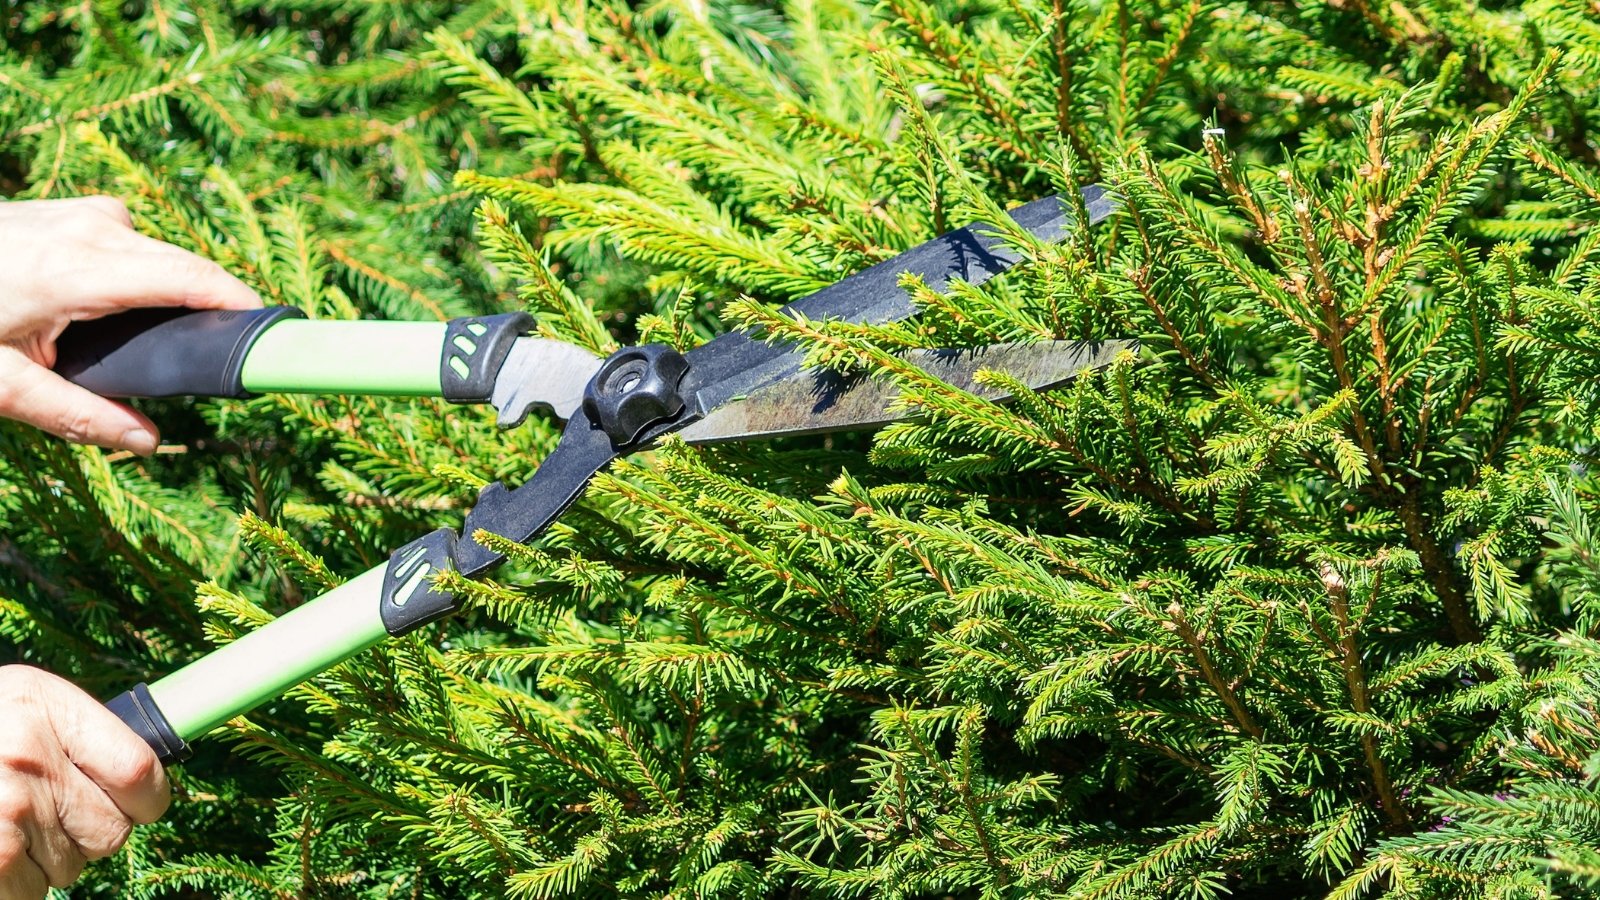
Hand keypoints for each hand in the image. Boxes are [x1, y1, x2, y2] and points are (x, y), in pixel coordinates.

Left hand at [0, 196, 259, 453]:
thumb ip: (76, 415)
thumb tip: (148, 443)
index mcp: (78, 269)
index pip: (188, 277)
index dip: (239, 302)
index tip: (279, 331)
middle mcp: (93, 228)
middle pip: (183, 267)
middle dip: (206, 310)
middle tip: (216, 361)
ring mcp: (84, 213)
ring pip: (159, 256)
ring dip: (164, 295)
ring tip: (136, 344)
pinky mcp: (76, 211)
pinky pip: (133, 245)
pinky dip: (137, 278)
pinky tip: (103, 312)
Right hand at [0, 666, 167, 896]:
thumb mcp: (20, 705)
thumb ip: (81, 735)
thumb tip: (146, 783)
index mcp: (44, 707)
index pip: (140, 771)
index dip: (148, 800)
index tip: (138, 804)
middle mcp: (27, 758)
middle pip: (111, 832)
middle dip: (87, 833)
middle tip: (44, 813)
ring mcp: (4, 812)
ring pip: (69, 869)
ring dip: (44, 860)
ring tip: (3, 824)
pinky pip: (29, 894)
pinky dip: (14, 883)